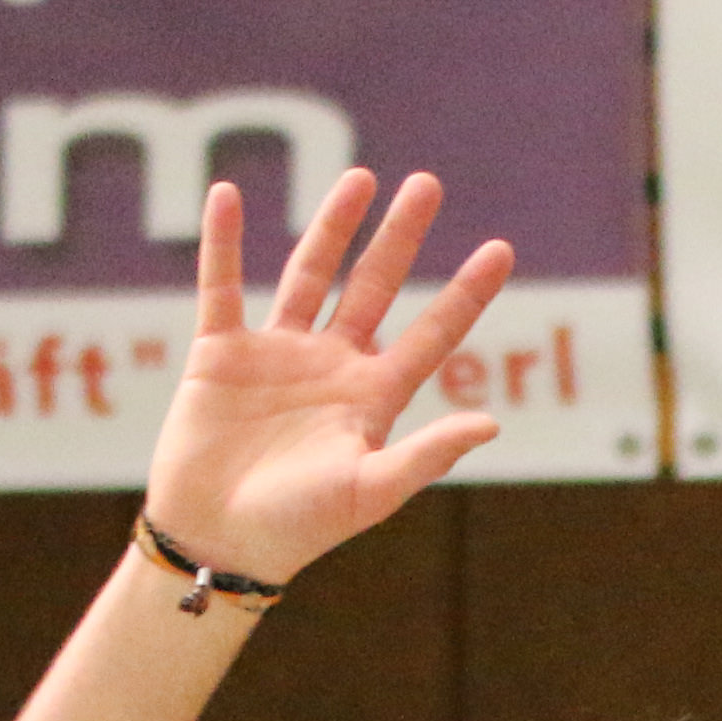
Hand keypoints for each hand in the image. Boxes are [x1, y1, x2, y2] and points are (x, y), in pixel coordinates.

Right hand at [144, 170, 516, 585]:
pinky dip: (223, 242)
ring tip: (361, 178)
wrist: (219, 542)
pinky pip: (222, 285)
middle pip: (374, 286)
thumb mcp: (371, 491)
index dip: (466, 294)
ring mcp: (277, 353)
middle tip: (428, 184)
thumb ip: (427, 454)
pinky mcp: (220, 352)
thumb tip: (491, 423)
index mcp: (374, 398)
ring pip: (309, 273)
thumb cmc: (299, 528)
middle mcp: (332, 366)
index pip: (433, 335)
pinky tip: (228, 194)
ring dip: (332, 225)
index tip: (502, 249)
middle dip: (400, 237)